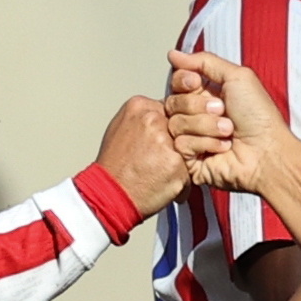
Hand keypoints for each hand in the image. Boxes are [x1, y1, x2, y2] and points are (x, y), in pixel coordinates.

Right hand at [91, 93, 190, 217]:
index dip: (175, 125)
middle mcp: (154, 120)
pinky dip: (182, 182)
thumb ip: (143, 119)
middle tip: (169, 156)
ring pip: (192, 146)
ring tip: (163, 172)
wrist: (109, 194)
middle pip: (185, 124)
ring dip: (185, 161)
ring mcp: (166, 141)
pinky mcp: (177, 164)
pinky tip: (165, 184)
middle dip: (184, 140)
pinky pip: (192, 170)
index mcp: (140, 107)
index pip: (173, 106)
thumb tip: (162, 116)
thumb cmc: (114, 167)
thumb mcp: (120, 128)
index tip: (169, 138)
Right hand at [169, 50, 300, 256]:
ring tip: (228, 131)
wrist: (268, 152)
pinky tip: (223, 147)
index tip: (197, 83)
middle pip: (173, 101)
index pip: (177, 81)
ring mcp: (192, 138)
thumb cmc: (260, 117)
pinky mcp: (190, 160)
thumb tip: (174, 54)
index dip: (184, 81)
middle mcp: (196, 115)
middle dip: (199, 106)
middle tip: (222, 111)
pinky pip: (181, 144)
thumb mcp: (237, 76)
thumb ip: (204, 61)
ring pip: (176, 123)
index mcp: (206, 94)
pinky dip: (205, 144)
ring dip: (206, 126)